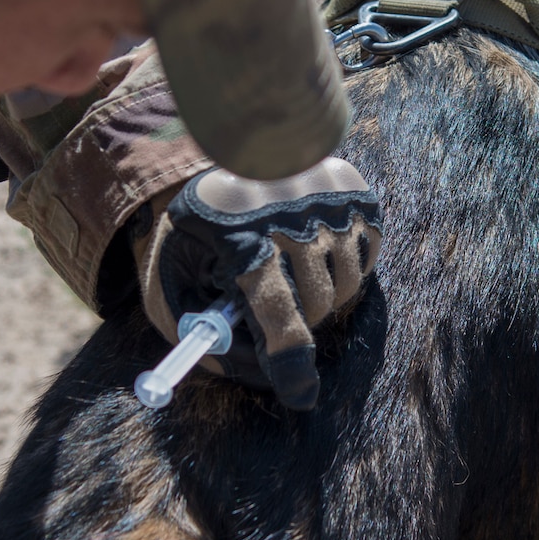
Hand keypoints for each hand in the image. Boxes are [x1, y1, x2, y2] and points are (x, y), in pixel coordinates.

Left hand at [134, 158, 380, 409]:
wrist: (228, 144)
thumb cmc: (196, 226)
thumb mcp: (171, 273)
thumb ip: (195, 330)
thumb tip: (247, 378)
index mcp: (238, 237)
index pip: (278, 315)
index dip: (290, 364)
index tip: (299, 395)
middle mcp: (291, 216)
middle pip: (317, 304)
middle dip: (297, 320)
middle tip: (274, 314)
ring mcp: (329, 199)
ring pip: (347, 286)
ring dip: (322, 295)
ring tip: (289, 272)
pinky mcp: (356, 191)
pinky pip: (367, 257)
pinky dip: (345, 266)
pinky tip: (313, 248)